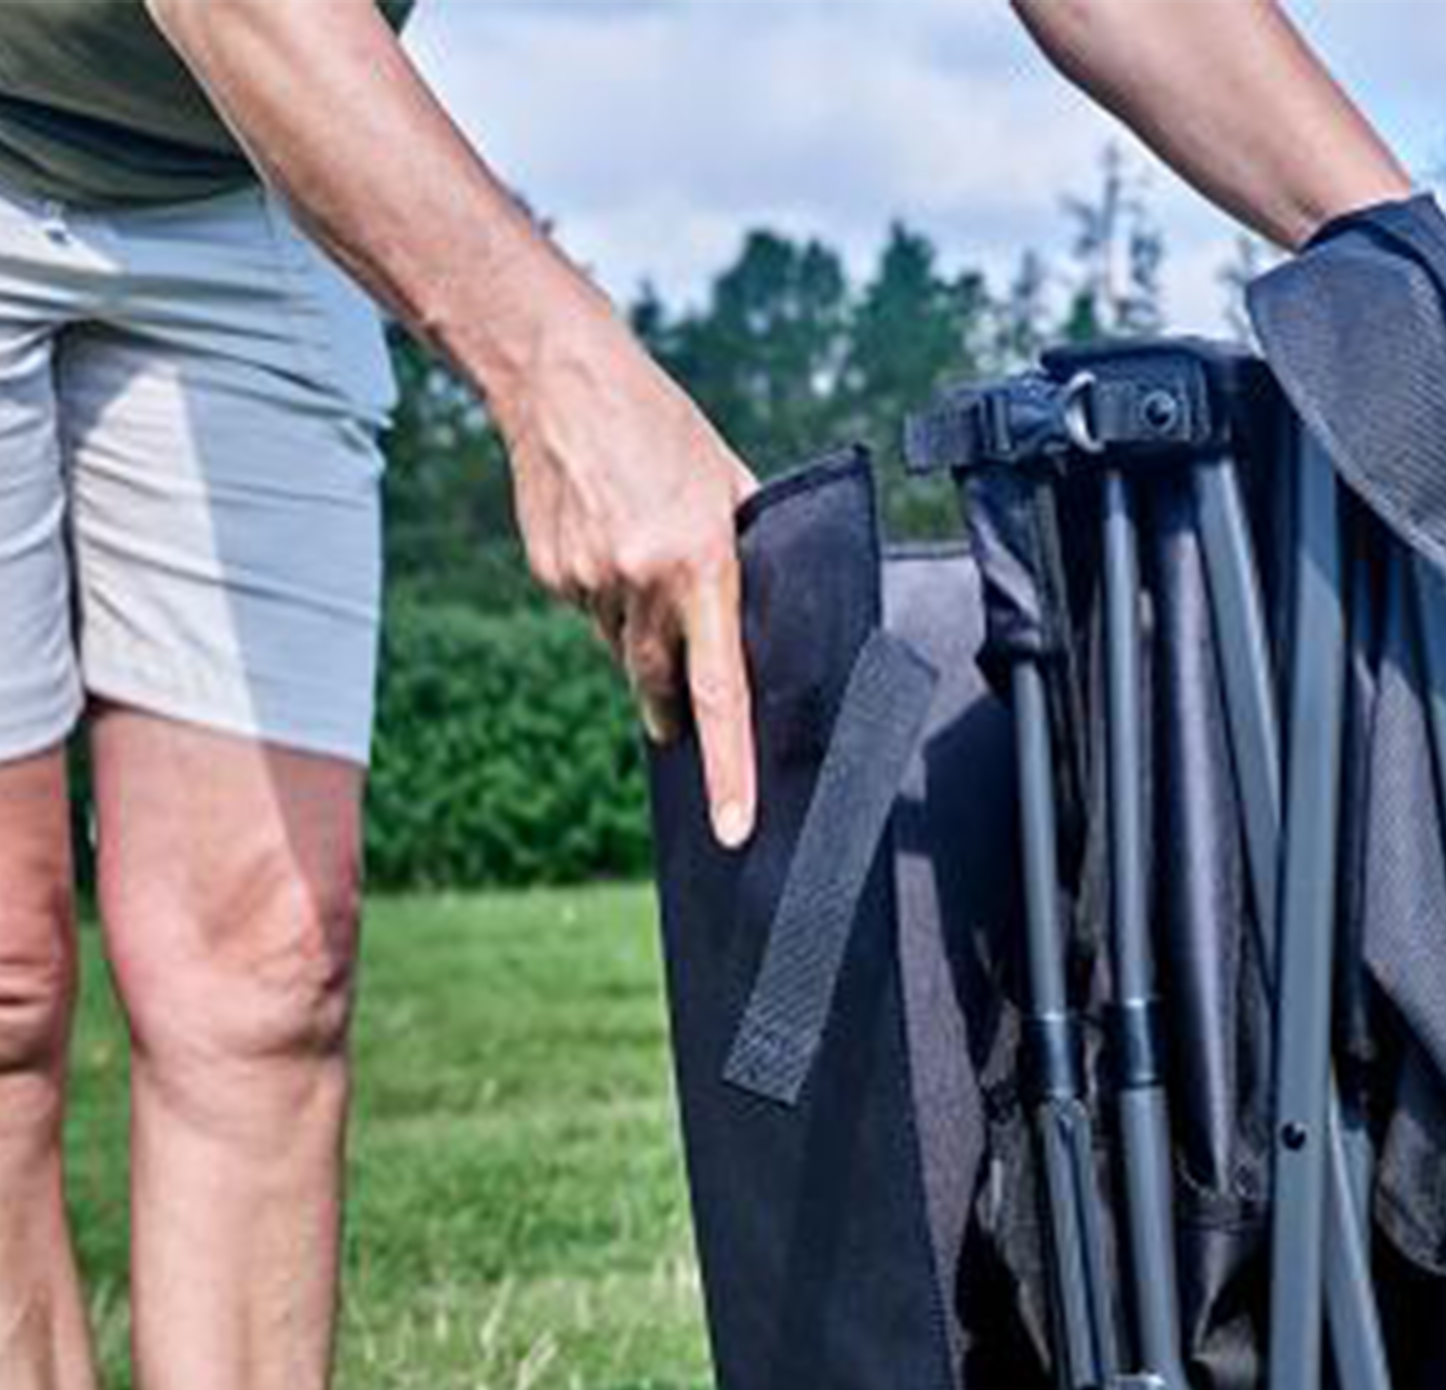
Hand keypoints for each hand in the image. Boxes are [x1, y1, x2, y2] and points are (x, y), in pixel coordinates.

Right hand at [499, 302, 760, 846]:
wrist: (558, 374)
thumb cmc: (659, 425)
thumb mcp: (726, 480)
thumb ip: (747, 547)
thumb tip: (760, 610)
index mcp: (700, 564)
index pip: (721, 689)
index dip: (729, 767)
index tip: (733, 825)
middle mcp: (641, 580)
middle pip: (662, 685)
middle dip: (674, 714)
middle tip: (676, 728)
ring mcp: (587, 580)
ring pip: (623, 648)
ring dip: (640, 635)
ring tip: (641, 567)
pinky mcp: (551, 571)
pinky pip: (589, 613)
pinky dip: (605, 598)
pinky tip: (605, 542)